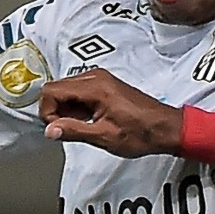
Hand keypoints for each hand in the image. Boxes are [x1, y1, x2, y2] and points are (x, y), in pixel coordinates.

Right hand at [39, 72, 183, 157]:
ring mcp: (100, 79)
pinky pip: (79, 92)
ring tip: (84, 126)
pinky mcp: (104, 85)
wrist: (166, 128)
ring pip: (66, 90)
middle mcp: (95, 77)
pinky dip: (77, 107)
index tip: (57, 128)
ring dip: (67, 110)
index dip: (48, 112)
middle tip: (69, 130)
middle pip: (57, 88)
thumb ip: (73, 131)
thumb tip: (50, 130)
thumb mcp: (104, 136)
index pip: (51, 91)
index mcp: (94, 86)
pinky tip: (90, 121)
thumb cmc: (142, 132)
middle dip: (56, 111)